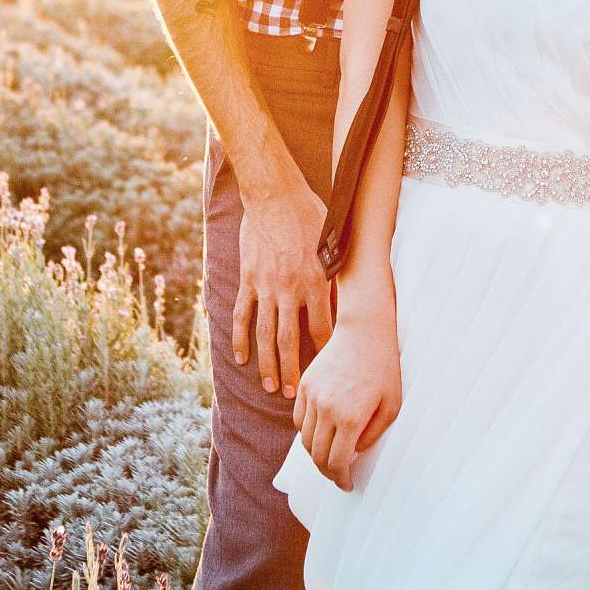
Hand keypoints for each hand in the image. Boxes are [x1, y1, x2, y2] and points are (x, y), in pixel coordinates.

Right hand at [234, 179, 335, 398]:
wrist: (274, 195)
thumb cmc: (309, 214)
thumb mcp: (332, 242)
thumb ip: (336, 272)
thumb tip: (349, 293)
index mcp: (314, 282)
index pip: (322, 329)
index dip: (324, 354)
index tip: (327, 373)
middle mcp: (289, 289)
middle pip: (290, 340)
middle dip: (291, 370)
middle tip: (292, 394)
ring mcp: (265, 286)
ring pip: (265, 334)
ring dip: (267, 363)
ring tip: (269, 386)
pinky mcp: (248, 279)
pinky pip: (242, 314)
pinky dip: (241, 338)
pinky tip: (242, 358)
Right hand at [293, 317, 401, 487]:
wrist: (364, 331)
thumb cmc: (384, 368)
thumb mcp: (391, 406)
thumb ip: (372, 436)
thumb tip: (353, 453)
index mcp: (350, 417)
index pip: (336, 462)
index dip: (340, 480)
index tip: (346, 485)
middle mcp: (326, 409)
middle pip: (316, 455)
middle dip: (327, 472)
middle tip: (338, 477)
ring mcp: (312, 396)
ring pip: (304, 439)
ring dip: (315, 454)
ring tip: (329, 457)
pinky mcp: (304, 385)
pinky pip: (298, 419)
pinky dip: (306, 433)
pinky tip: (320, 434)